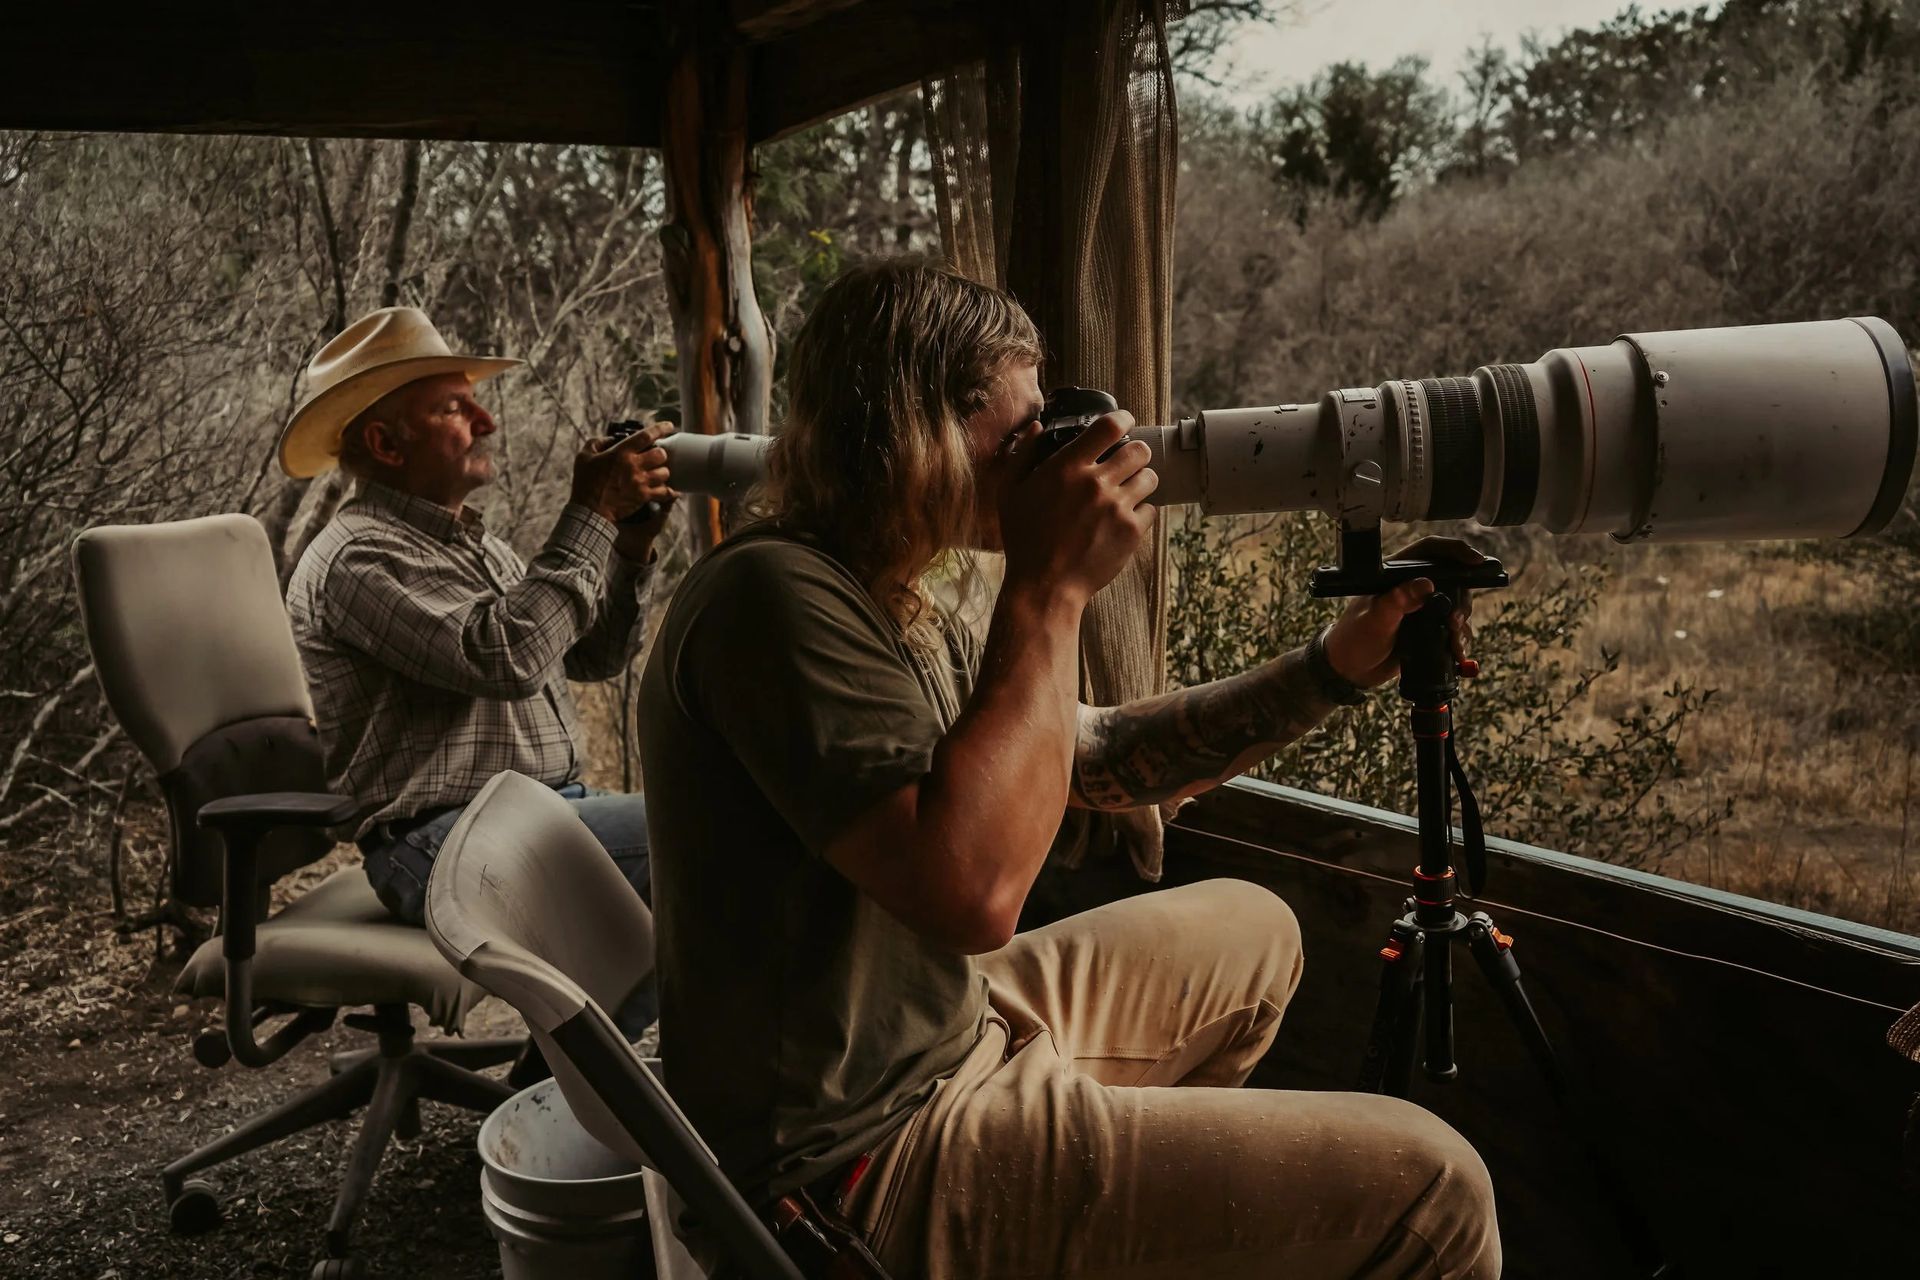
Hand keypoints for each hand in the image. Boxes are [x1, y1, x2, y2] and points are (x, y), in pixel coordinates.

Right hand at [572, 421, 677, 530]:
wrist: (589, 510)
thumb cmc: (585, 483)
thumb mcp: (584, 457)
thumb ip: (597, 443)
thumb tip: (609, 439)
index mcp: (621, 452)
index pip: (646, 435)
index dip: (660, 428)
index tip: (669, 426)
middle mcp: (634, 465)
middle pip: (660, 454)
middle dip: (660, 454)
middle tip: (655, 457)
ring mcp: (640, 482)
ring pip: (664, 473)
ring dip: (662, 472)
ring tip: (657, 474)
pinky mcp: (643, 497)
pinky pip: (665, 492)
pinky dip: (669, 491)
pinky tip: (670, 491)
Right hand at [997, 411, 1156, 608]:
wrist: (1044, 586)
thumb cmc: (1024, 540)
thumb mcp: (1009, 492)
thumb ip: (1022, 454)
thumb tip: (1038, 427)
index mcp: (1068, 467)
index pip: (1110, 426)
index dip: (1122, 419)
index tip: (1123, 423)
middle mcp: (1097, 483)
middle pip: (1140, 450)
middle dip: (1135, 453)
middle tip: (1126, 463)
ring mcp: (1117, 508)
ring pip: (1150, 478)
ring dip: (1140, 480)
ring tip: (1127, 491)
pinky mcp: (1132, 532)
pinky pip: (1151, 509)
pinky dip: (1141, 511)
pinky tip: (1123, 518)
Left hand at [1322, 536, 1486, 687]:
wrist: (1351, 671)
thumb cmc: (1354, 638)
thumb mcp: (1375, 618)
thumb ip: (1398, 601)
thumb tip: (1426, 584)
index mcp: (1395, 575)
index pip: (1429, 551)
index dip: (1454, 551)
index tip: (1475, 560)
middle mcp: (1410, 588)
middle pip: (1451, 580)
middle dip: (1461, 599)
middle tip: (1455, 619)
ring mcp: (1421, 609)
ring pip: (1455, 606)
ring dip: (1460, 622)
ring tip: (1453, 638)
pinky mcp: (1427, 629)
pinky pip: (1451, 629)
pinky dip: (1457, 638)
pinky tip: (1455, 650)